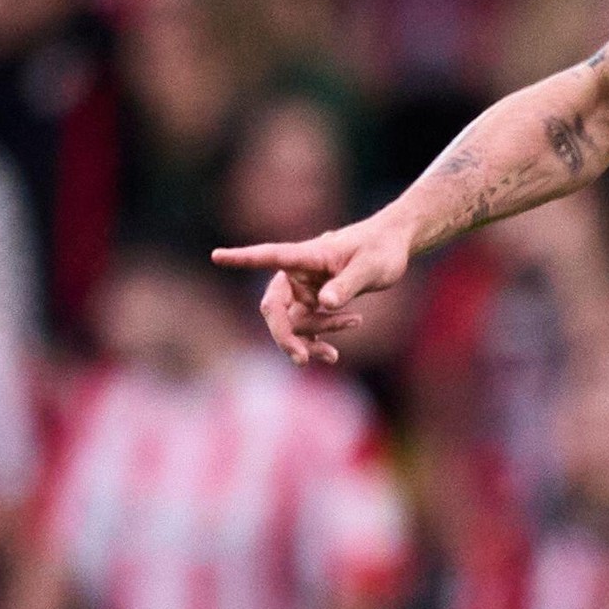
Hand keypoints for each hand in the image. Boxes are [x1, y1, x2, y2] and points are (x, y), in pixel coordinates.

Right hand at [215, 216, 413, 367]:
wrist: (392, 248)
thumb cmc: (381, 250)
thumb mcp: (370, 267)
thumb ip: (348, 284)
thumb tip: (325, 303)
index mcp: (306, 256)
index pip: (268, 255)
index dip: (242, 258)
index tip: (216, 255)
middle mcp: (297, 273)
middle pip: (274, 307)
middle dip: (284, 335)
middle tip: (302, 359)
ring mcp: (302, 289)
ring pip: (291, 324)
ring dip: (309, 341)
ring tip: (334, 356)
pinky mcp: (312, 302)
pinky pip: (306, 327)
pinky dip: (319, 338)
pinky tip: (339, 344)